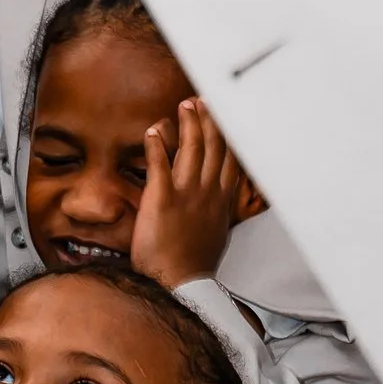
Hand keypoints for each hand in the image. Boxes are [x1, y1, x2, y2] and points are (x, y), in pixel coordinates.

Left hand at [134, 100, 256, 290]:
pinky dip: (156, 145)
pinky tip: (153, 130)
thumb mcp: (217, 231)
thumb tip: (219, 197)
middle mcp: (207, 192)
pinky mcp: (162, 198)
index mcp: (221, 200)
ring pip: (191, 149)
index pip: (229, 158)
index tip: (224, 116)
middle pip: (213, 147)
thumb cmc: (194, 262)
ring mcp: (186, 193)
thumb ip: (218, 208)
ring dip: (188, 124)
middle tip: (202, 101)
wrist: (179, 282)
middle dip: (209, 120)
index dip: (227, 134)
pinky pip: (159, 164)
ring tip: (184, 106)